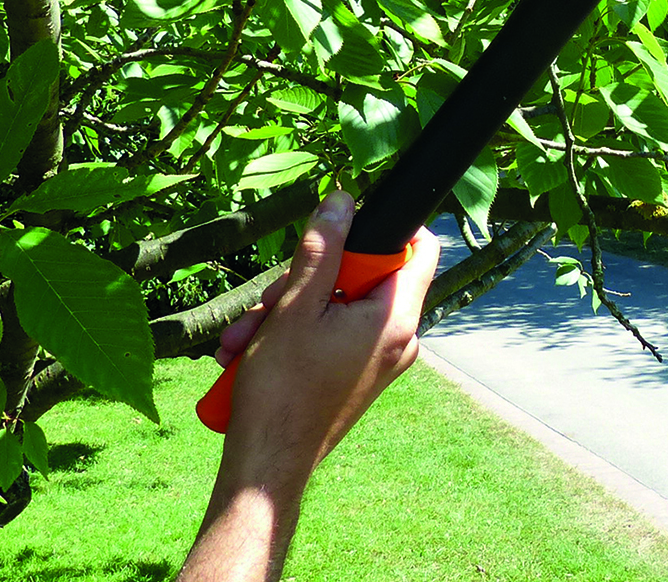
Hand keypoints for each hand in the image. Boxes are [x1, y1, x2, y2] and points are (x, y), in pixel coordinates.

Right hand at [220, 192, 439, 483]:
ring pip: (336, 304)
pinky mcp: (356, 375)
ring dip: (286, 310)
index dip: (387, 226)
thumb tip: (343, 200)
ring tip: (246, 337)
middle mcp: (398, 339)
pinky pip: (330, 333)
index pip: (421, 248)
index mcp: (396, 318)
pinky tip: (252, 349)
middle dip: (305, 279)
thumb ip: (322, 248)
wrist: (267, 468)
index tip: (344, 224)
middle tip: (269, 300)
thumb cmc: (283, 389)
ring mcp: (378, 359)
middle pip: (362, 275)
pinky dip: (292, 334)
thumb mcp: (295, 306)